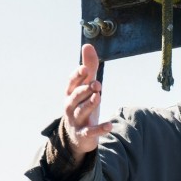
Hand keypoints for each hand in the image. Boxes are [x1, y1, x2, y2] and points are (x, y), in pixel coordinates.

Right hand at [62, 44, 111, 163]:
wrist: (76, 136)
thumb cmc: (82, 105)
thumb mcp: (86, 87)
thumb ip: (89, 68)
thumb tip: (88, 45)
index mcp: (70, 93)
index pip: (71, 83)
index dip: (77, 76)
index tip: (85, 69)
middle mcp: (70, 106)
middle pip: (76, 96)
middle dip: (85, 89)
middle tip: (97, 84)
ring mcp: (76, 120)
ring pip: (81, 111)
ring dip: (89, 104)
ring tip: (99, 97)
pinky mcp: (84, 134)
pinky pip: (90, 132)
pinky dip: (99, 129)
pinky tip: (109, 126)